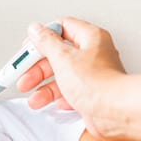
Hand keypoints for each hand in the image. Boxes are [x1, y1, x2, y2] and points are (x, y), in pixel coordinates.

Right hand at [16, 17, 125, 139]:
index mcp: (90, 38)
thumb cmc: (98, 84)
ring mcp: (93, 76)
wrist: (116, 112)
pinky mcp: (93, 95)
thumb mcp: (63, 58)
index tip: (27, 49)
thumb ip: (46, 42)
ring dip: (44, 88)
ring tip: (34, 98)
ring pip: (62, 77)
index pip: (61, 28)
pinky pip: (71, 93)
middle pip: (58, 55)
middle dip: (38, 69)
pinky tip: (53, 104)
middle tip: (24, 77)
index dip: (41, 38)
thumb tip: (36, 29)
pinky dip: (59, 98)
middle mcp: (93, 55)